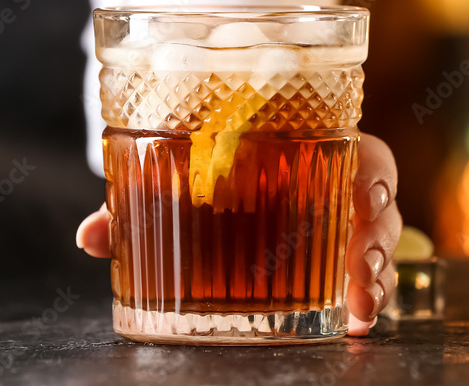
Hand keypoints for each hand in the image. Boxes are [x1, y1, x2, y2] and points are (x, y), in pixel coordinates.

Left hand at [75, 133, 400, 336]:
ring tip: (362, 308)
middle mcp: (332, 184)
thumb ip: (136, 201)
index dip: (372, 174)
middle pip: (378, 207)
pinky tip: (352, 321)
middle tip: (362, 270)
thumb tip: (90, 236)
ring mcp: (337, 224)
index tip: (367, 196)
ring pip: (379, 245)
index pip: (359, 151)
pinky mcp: (332, 257)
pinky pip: (360, 275)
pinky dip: (360, 299)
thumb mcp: (170, 176)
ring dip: (377, 276)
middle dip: (377, 241)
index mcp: (307, 146)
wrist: (206, 164)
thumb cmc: (199, 163)